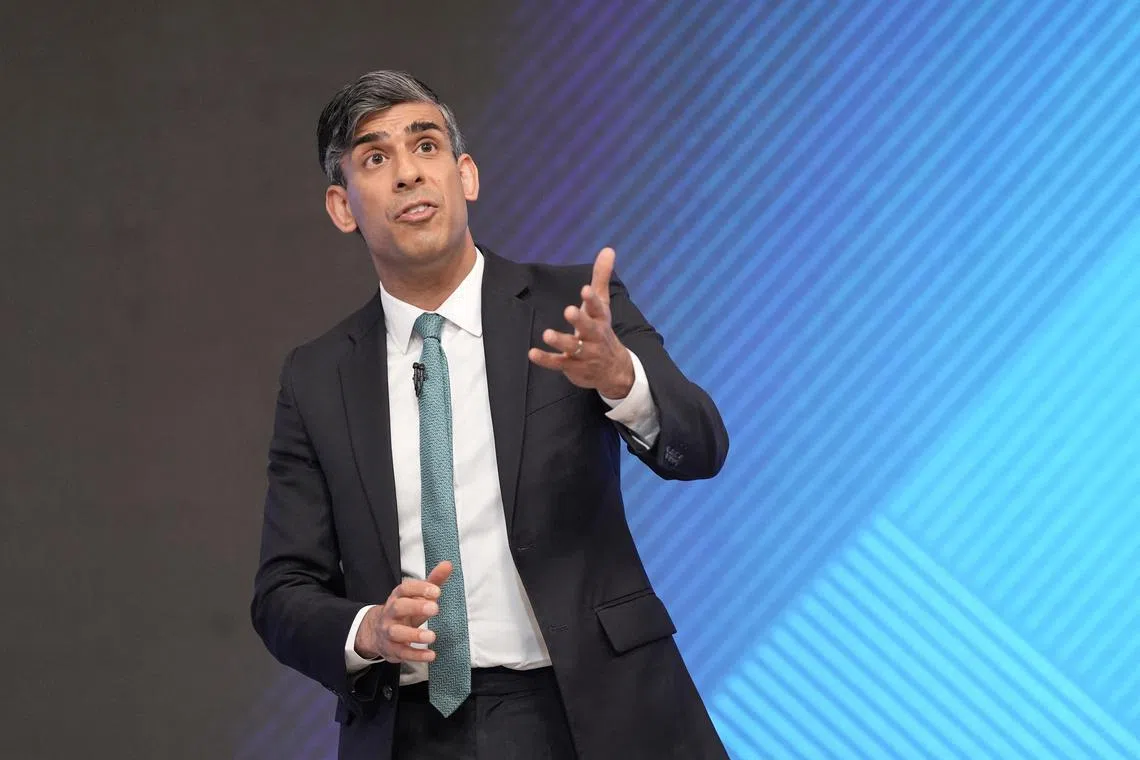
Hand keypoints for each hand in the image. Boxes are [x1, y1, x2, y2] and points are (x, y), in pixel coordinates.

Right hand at [354, 561, 452, 662]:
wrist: (377, 632)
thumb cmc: (404, 610)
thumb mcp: (417, 596)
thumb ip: (433, 581)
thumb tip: (448, 564)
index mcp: (398, 597)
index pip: (405, 589)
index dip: (419, 589)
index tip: (437, 591)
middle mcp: (390, 613)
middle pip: (398, 607)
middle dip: (416, 607)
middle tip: (435, 608)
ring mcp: (389, 632)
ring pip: (397, 632)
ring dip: (414, 634)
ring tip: (432, 636)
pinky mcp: (392, 649)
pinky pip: (402, 653)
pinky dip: (416, 655)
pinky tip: (431, 655)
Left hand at [528, 247, 634, 398]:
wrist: (613, 370)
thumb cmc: (602, 330)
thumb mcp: (603, 304)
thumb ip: (601, 277)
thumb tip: (608, 249)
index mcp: (601, 319)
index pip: (598, 308)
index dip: (592, 300)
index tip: (585, 289)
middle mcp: (594, 336)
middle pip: (588, 328)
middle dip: (579, 320)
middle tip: (569, 310)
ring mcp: (584, 353)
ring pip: (573, 348)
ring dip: (560, 341)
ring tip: (547, 334)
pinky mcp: (572, 366)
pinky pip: (558, 363)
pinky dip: (546, 359)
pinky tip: (532, 353)